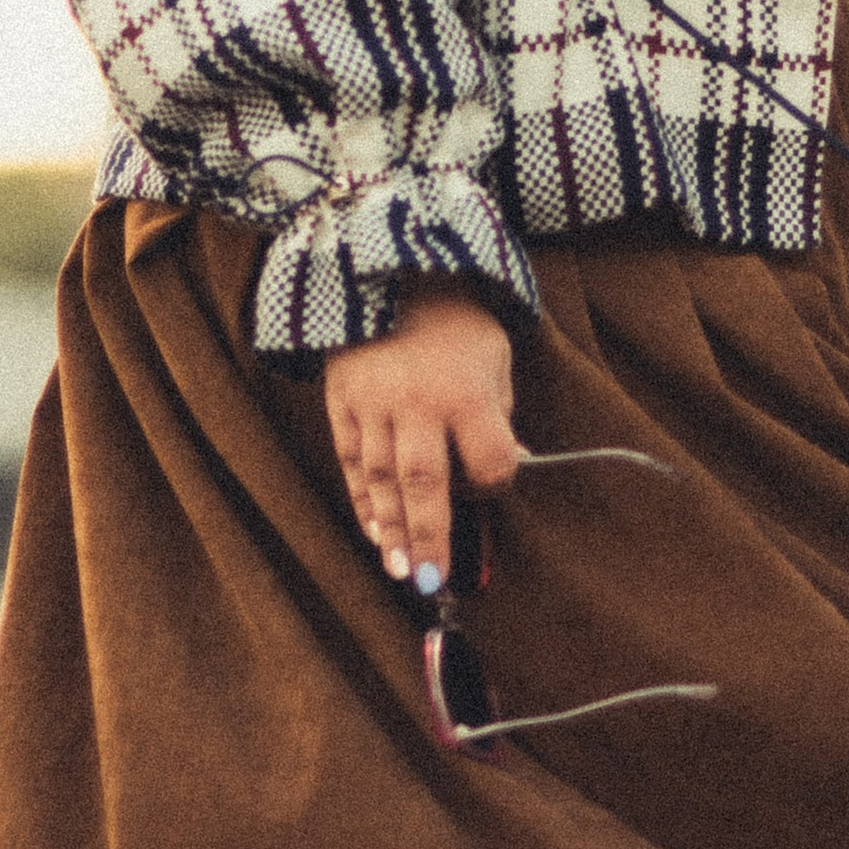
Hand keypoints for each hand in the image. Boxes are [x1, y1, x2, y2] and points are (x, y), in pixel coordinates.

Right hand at [324, 288, 520, 589]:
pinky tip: (375, 533)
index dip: (496, 482)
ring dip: (393, 530)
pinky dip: (363, 501)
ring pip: (382, 480)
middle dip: (431, 536)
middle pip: (426, 483)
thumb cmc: (456, 320)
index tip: (493, 483)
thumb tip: (506, 466)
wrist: (392, 268)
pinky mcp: (342, 402)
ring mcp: (373, 404)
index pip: (490, 460)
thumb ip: (498, 414)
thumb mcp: (495, 356)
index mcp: (466, 391)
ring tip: (403, 571)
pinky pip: (351, 461)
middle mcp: (417, 403)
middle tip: (433, 581)